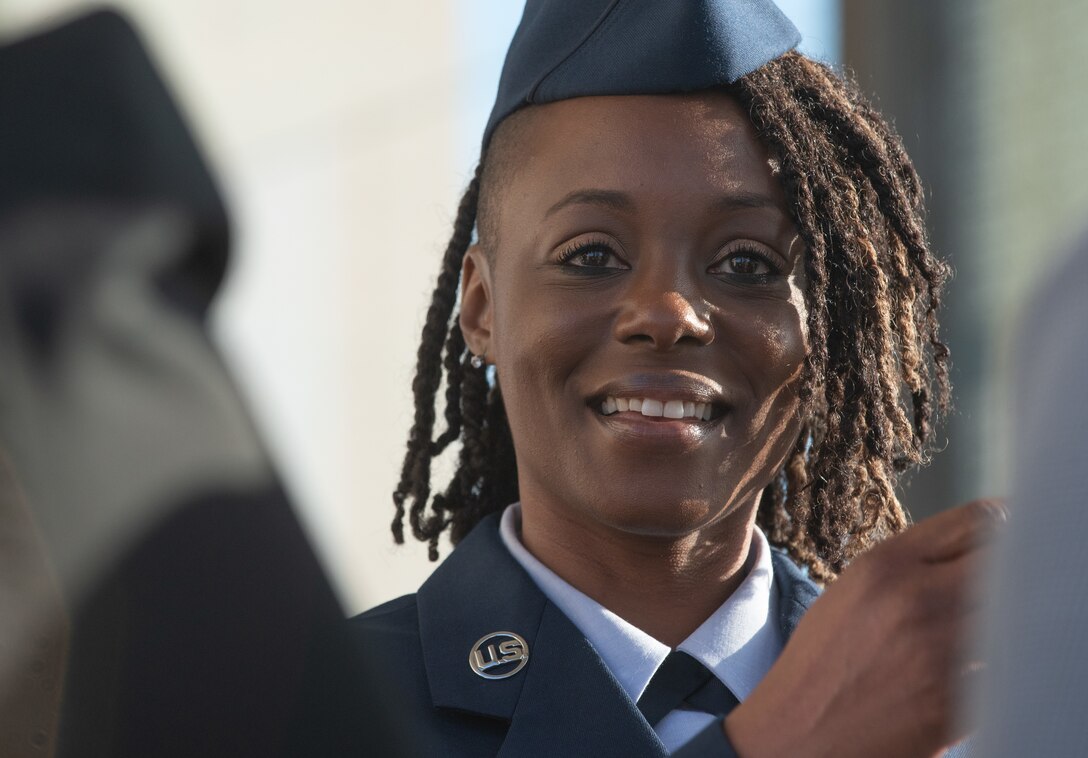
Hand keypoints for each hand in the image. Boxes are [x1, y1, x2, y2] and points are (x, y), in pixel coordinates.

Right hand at [724, 498, 1004, 757]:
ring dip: (1003, 621)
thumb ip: (911, 564)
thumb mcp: (854, 590)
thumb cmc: (824, 662)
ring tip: (973, 632)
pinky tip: (963, 673)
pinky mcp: (959, 702)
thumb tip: (971, 550)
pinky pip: (1001, 670)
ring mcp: (942, 652)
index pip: (978, 521)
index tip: (1010, 538)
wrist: (800, 733)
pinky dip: (992, 669)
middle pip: (1005, 562)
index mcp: (886, 566)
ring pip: (1012, 616)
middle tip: (1005, 582)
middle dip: (1010, 569)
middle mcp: (917, 599)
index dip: (1003, 528)